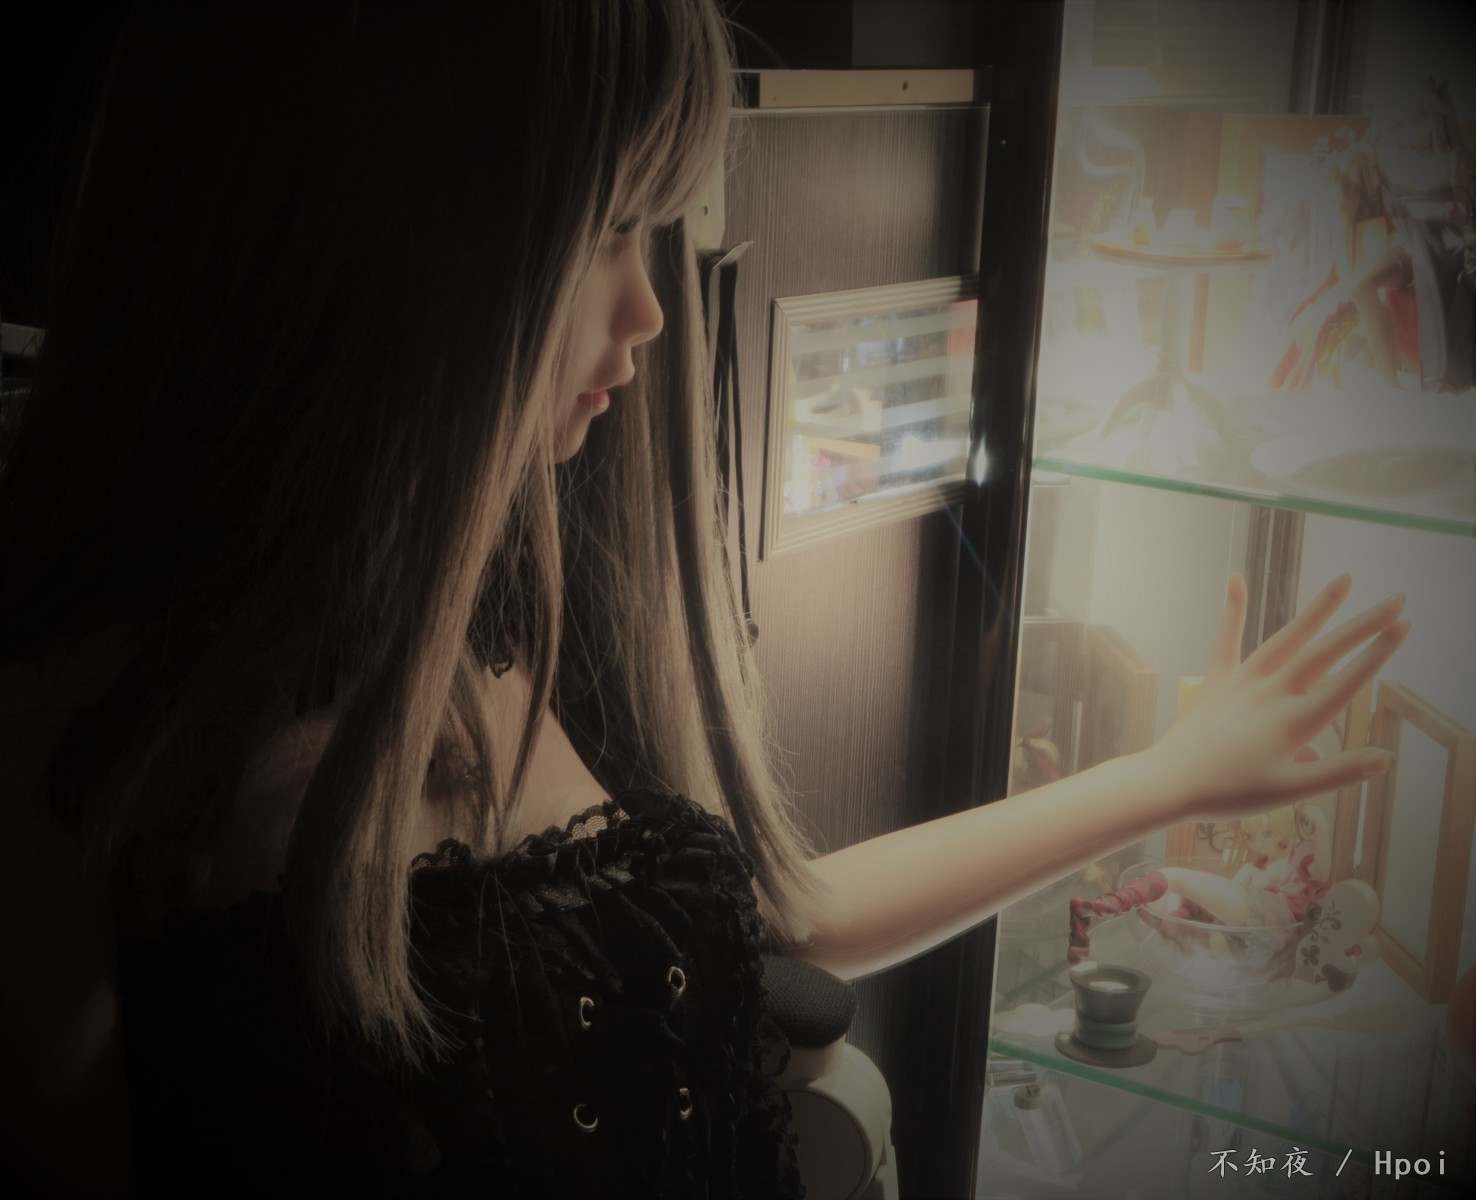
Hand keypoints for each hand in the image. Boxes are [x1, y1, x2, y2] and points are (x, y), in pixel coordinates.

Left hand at [1148, 573, 1407, 820]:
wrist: (1170, 782)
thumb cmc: (1230, 793)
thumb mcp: (1290, 791)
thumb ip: (1339, 772)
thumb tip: (1386, 757)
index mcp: (1295, 722)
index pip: (1347, 684)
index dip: (1377, 655)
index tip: (1403, 627)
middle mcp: (1273, 693)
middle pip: (1326, 653)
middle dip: (1364, 626)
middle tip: (1397, 599)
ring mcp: (1244, 682)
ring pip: (1288, 638)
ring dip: (1318, 610)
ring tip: (1344, 581)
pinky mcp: (1217, 679)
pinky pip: (1227, 640)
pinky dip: (1233, 609)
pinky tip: (1236, 577)